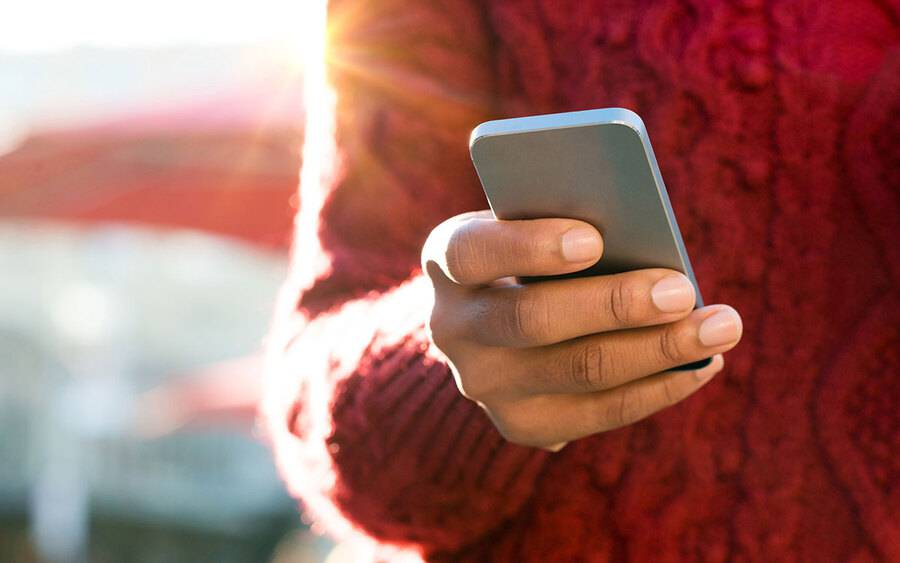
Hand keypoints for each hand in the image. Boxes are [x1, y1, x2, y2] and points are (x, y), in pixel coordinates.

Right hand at [422, 210, 741, 449]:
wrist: (494, 324)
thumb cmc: (533, 253)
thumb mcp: (533, 224)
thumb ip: (567, 222)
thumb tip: (649, 243)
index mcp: (447, 259)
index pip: (472, 252)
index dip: (529, 247)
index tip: (593, 238)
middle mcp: (452, 328)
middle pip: (533, 320)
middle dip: (616, 305)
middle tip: (684, 290)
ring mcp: (484, 385)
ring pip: (578, 371)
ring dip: (659, 350)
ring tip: (720, 327)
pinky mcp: (522, 424)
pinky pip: (600, 413)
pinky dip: (659, 388)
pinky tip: (703, 365)